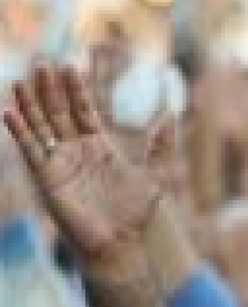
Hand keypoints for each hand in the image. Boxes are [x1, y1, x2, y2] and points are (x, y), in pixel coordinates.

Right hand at [3, 66, 160, 280]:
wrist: (121, 242)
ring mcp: (60, 164)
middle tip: (43, 64)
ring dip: (31, 105)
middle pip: (60, 113)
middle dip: (51, 90)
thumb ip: (162, 144)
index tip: (70, 66)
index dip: (76, 89)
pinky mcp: (47, 179)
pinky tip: (9, 112)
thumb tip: (171, 114)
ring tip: (22, 81)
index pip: (84, 110)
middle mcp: (77, 152)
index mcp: (100, 147)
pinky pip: (30, 150)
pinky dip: (20, 131)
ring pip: (41, 127)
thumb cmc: (137, 212)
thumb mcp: (156, 173)